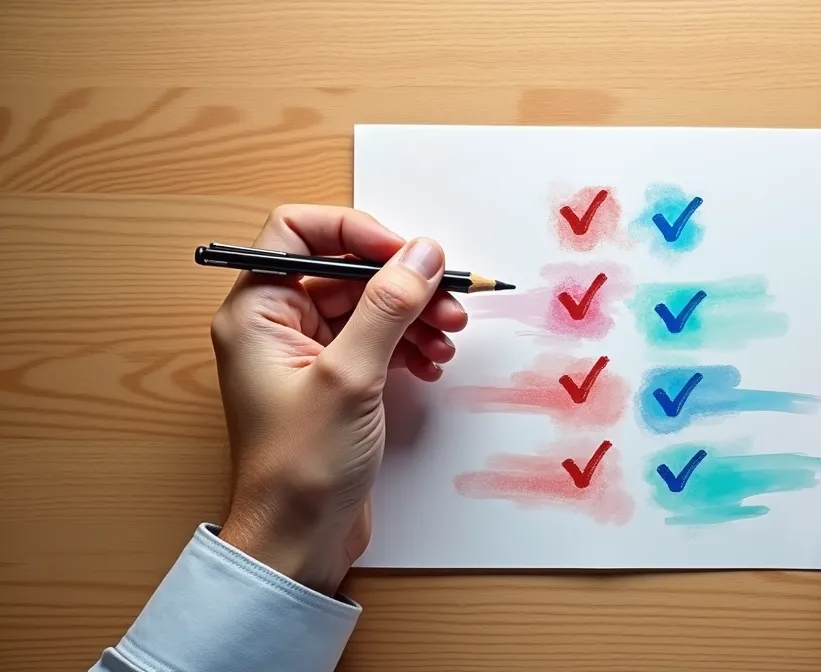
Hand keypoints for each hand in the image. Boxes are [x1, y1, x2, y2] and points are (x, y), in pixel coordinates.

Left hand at [208, 205, 466, 594]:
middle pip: (346, 268)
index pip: (300, 232)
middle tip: (448, 300)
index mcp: (257, 312)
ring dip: (415, 313)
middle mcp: (278, 324)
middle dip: (402, 281)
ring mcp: (308, 353)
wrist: (298, 539)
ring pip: (370, 304)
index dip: (356, 233)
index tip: (407, 254)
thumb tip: (422, 253)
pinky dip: (410, 343)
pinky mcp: (337, 380)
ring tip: (449, 335)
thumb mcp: (350, 377)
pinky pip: (379, 339)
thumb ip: (388, 307)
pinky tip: (433, 361)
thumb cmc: (300, 469)